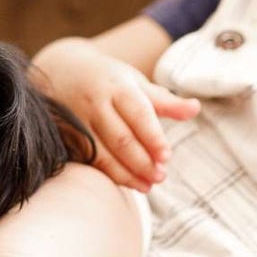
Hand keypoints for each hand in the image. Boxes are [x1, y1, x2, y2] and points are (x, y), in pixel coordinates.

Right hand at [35, 40, 199, 191]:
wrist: (61, 69)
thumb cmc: (108, 79)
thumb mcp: (135, 82)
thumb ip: (165, 100)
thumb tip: (195, 108)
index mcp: (117, 86)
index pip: (138, 114)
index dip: (153, 137)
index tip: (167, 156)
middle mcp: (95, 103)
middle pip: (120, 138)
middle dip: (142, 161)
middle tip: (161, 176)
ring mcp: (77, 120)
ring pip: (102, 153)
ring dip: (126, 173)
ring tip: (147, 186)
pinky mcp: (66, 135)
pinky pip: (88, 159)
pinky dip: (108, 173)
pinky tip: (126, 181)